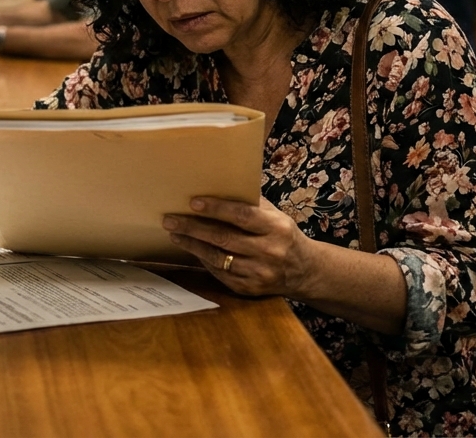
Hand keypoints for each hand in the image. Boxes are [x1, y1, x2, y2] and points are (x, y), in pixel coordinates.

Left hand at [163, 196, 317, 298]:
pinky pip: (221, 274)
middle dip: (193, 228)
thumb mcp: (276, 215)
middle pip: (224, 238)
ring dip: (193, 245)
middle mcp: (269, 251)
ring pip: (218, 258)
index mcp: (276, 228)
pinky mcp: (251, 288)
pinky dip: (205, 261)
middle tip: (170, 219)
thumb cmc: (283, 234)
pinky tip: (193, 250)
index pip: (242, 216)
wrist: (305, 270)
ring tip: (175, 234)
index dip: (216, 209)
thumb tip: (218, 185)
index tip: (193, 202)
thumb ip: (251, 203)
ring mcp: (260, 273)